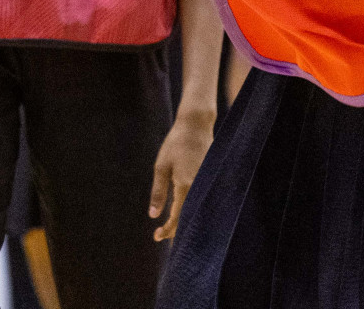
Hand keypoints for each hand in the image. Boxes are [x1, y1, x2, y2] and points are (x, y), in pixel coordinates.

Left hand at [149, 108, 214, 240]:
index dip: (167, 230)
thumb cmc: (175, 144)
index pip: (178, 217)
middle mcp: (199, 188)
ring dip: (185, 221)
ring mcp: (207, 184)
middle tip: (161, 235)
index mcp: (185, 186)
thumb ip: (158, 192)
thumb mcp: (161, 167)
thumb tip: (153, 216)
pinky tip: (185, 212)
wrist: (196, 126)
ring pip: (197, 211)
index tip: (156, 236)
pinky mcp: (210, 179)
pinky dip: (193, 210)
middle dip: (176, 230)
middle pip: (189, 218)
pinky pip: (202, 201)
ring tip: (171, 228)